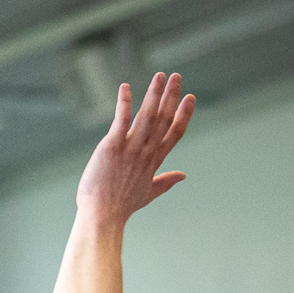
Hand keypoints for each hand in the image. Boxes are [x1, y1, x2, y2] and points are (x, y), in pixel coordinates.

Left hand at [75, 71, 193, 224]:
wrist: (103, 216)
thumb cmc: (122, 206)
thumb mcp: (149, 193)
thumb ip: (166, 181)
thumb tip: (183, 175)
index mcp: (154, 161)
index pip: (175, 133)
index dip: (184, 114)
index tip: (190, 97)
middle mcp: (146, 152)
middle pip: (164, 119)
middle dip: (171, 96)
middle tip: (177, 76)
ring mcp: (130, 148)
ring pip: (147, 116)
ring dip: (154, 94)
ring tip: (160, 76)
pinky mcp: (112, 146)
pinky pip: (121, 120)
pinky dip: (124, 103)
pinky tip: (126, 87)